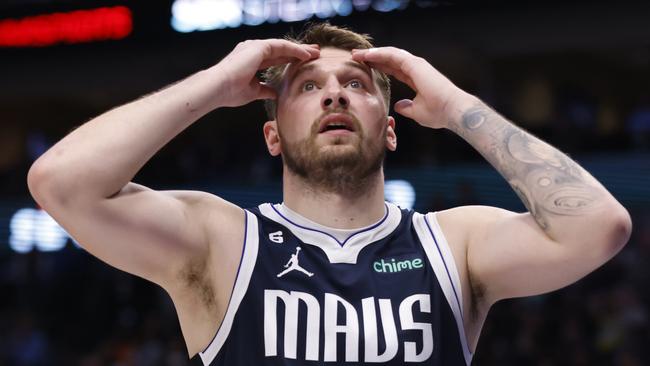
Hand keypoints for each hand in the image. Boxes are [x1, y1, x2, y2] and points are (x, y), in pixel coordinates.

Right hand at [213, 39, 319, 107]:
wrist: (218, 88)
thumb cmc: (231, 92)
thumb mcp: (253, 92)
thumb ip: (265, 90)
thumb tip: (275, 93)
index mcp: (252, 60)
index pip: (276, 59)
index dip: (291, 60)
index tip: (305, 64)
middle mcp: (253, 50)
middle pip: (282, 50)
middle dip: (299, 52)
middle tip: (315, 53)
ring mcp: (255, 47)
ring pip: (284, 46)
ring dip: (301, 49)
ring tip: (316, 52)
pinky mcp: (259, 46)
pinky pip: (282, 46)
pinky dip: (295, 50)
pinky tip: (306, 55)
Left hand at [351, 47, 475, 128]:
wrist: (452, 111)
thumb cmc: (438, 113)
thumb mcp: (417, 112)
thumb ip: (407, 108)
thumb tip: (398, 107)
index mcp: (416, 78)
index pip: (393, 70)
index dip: (378, 67)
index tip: (364, 68)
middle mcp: (415, 69)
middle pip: (389, 60)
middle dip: (371, 58)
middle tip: (355, 57)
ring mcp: (416, 65)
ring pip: (389, 55)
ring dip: (372, 54)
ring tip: (356, 54)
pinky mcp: (415, 64)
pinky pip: (393, 56)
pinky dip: (379, 54)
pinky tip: (367, 56)